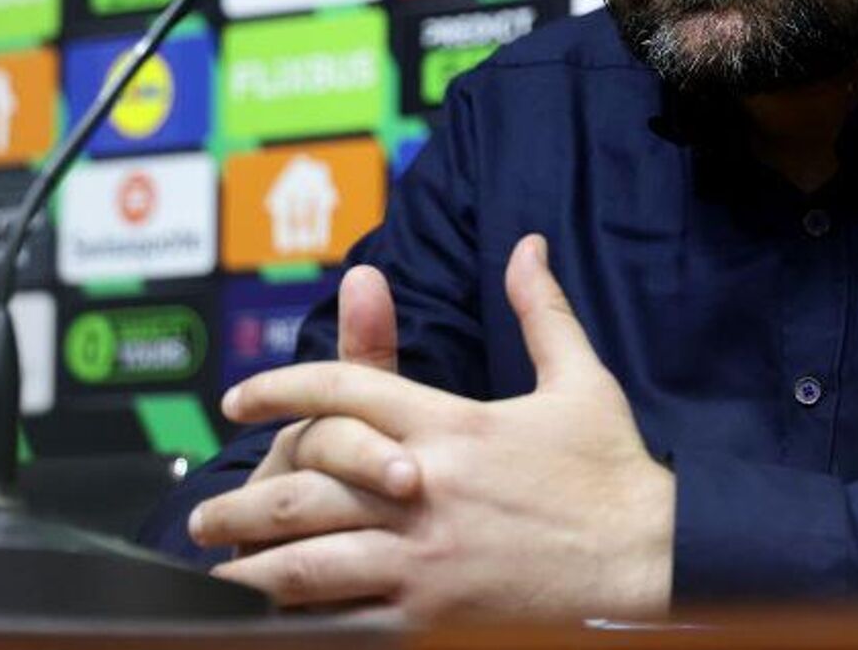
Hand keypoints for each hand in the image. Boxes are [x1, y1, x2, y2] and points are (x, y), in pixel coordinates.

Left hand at [212, 235, 675, 619]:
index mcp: (451, 424)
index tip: (241, 398)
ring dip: (253, 563)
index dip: (281, 387)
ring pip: (311, 559)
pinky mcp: (434, 614)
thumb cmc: (615, 473)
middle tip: (204, 510)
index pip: (344, 390)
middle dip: (246, 496)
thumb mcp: (581, 381)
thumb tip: (527, 245)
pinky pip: (347, 618)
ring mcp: (425, 558)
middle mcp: (425, 487)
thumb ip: (542, 310)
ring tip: (216, 570)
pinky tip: (274, 617)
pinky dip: (303, 617)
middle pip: (308, 483)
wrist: (652, 559)